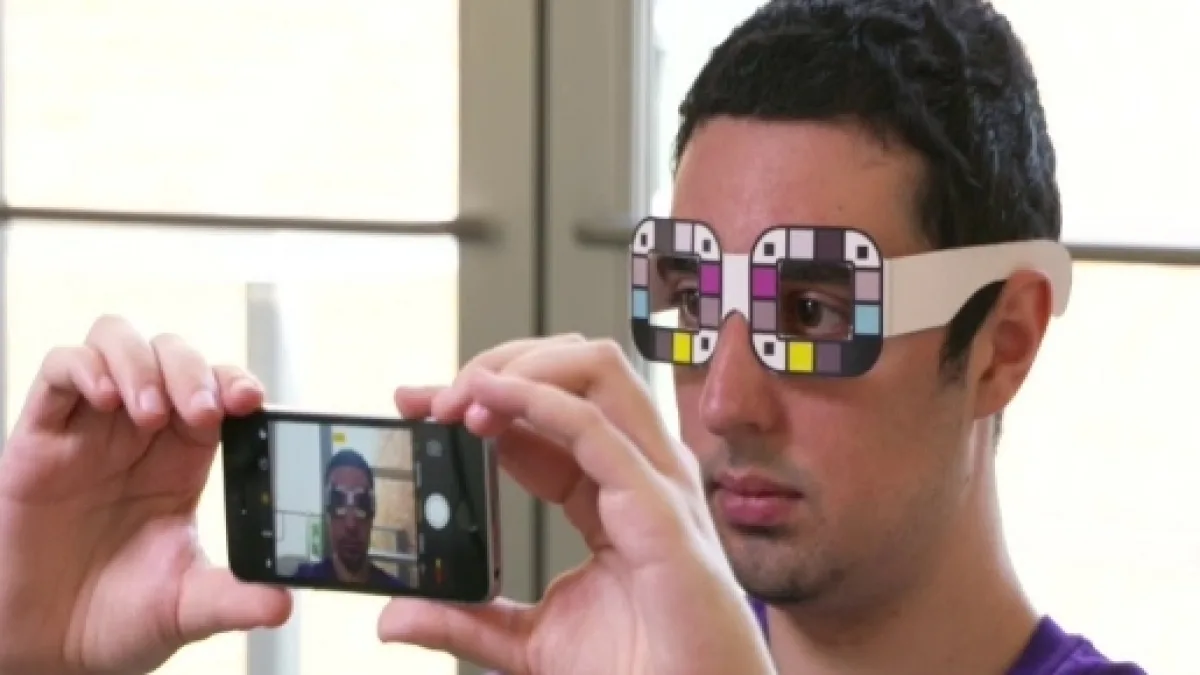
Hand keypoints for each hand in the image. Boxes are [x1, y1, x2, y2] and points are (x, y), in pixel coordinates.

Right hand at [0, 316, 290, 674]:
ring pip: (118, 343)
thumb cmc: (116, 618)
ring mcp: (90, 430)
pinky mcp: (39, 438)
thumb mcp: (186, 609)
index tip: (251, 401)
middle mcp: (141, 435)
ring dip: (142, 362)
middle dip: (193, 371)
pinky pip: (59, 369)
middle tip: (201, 413)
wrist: (43, 647)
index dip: (235, 383)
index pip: (219, 392)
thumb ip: (234, 600)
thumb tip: (283, 605)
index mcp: (186, 460)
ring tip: (148, 412)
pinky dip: (85, 367)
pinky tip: (106, 398)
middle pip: (174, 356)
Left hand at [381, 335, 773, 674]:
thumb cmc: (643, 673)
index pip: (543, 414)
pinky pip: (597, 428)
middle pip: (576, 371)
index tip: (417, 405)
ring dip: (520, 367)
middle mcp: (639, 470)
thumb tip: (393, 619)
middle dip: (501, 363)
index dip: (482, 396)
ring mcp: (654, 481)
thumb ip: (467, 620)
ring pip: (596, 371)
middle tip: (437, 399)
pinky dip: (538, 400)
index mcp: (612, 491)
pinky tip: (491, 404)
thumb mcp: (531, 641)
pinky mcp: (659, 506)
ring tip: (462, 396)